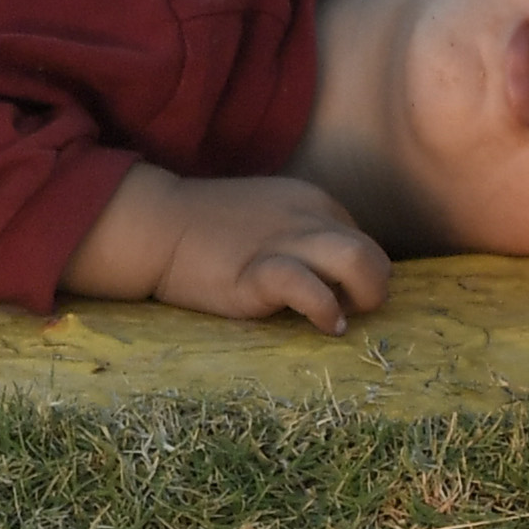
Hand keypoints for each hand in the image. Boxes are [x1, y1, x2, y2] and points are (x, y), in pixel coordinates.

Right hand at [65, 166, 391, 334]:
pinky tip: (323, 325)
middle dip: (372, 290)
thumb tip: (333, 276)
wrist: (156, 226)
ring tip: (341, 319)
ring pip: (360, 261)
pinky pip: (311, 289)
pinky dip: (327, 311)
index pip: (362, 241)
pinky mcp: (258, 272)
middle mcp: (309, 217)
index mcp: (313, 203)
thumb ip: (303, 236)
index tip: (334, 295)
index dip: (357, 276)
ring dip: (366, 297)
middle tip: (345, 312)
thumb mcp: (269, 217)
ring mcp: (285, 243)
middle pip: (373, 254)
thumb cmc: (207, 229)